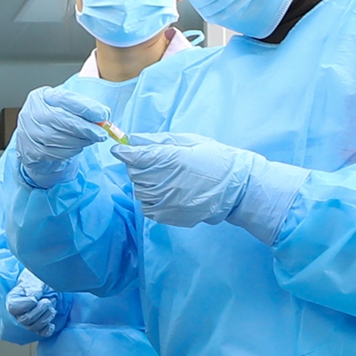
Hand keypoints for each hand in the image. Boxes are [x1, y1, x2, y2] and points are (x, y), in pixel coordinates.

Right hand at [5, 268, 69, 336]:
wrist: (47, 285)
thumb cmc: (38, 281)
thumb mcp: (35, 280)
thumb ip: (34, 288)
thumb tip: (34, 297)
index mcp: (13, 300)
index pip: (13, 308)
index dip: (26, 305)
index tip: (35, 298)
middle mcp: (18, 313)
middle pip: (25, 320)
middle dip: (39, 311)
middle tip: (47, 301)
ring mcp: (28, 321)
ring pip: (33, 328)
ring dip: (45, 318)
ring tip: (51, 308)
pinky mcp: (39, 326)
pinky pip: (42, 333)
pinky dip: (48, 330)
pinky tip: (52, 324)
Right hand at [13, 87, 109, 187]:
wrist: (37, 141)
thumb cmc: (55, 122)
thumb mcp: (67, 109)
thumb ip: (82, 109)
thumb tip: (103, 115)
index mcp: (41, 96)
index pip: (64, 98)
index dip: (85, 107)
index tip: (103, 114)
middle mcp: (30, 112)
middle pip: (59, 118)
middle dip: (84, 127)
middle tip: (101, 134)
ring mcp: (27, 132)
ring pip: (55, 138)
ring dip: (78, 141)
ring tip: (89, 140)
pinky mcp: (28, 150)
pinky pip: (51, 153)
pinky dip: (68, 152)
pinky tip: (76, 148)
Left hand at [109, 134, 258, 226]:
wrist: (237, 189)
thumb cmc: (216, 160)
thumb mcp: (191, 142)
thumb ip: (159, 141)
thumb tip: (133, 139)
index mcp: (173, 160)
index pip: (136, 157)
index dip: (124, 152)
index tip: (119, 149)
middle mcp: (168, 183)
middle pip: (134, 174)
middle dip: (137, 166)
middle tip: (151, 162)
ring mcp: (168, 202)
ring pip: (139, 191)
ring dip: (144, 183)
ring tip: (161, 178)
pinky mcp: (170, 216)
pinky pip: (147, 208)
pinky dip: (150, 199)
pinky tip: (164, 192)